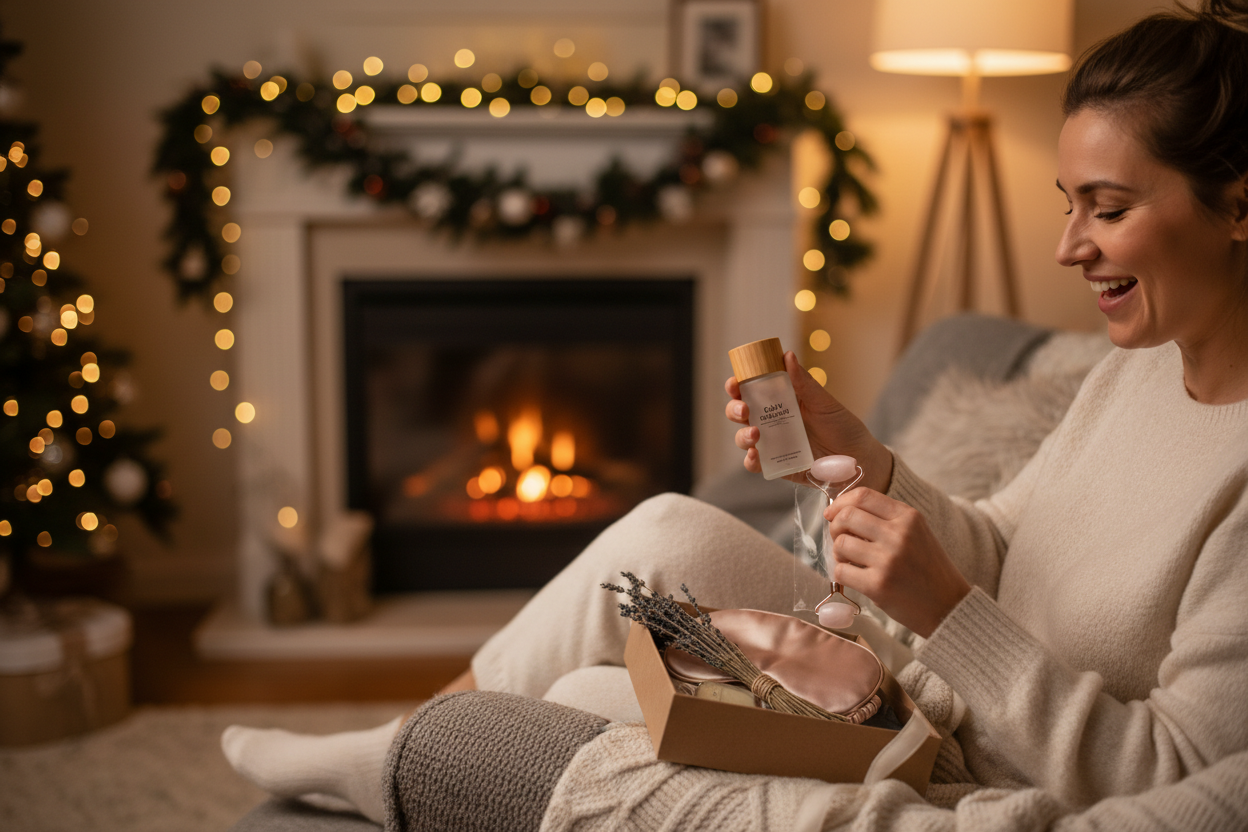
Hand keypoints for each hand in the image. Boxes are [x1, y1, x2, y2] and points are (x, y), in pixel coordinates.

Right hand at [724, 351, 892, 491]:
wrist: (858, 459)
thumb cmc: (843, 427)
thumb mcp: (824, 403)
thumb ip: (804, 382)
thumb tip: (787, 355)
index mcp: (780, 401)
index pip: (751, 390)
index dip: (737, 385)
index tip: (735, 383)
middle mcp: (771, 422)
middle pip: (740, 413)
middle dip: (734, 409)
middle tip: (744, 410)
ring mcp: (772, 444)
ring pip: (743, 438)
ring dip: (742, 435)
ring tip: (755, 434)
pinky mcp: (776, 465)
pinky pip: (754, 464)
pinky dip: (750, 460)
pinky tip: (756, 455)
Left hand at [824, 488, 970, 638]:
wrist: (949, 606)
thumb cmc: (927, 568)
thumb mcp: (916, 533)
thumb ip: (885, 519)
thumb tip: (841, 511)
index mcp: (909, 517)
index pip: (863, 496)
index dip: (841, 502)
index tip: (832, 513)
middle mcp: (899, 534)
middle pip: (846, 516)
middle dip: (835, 527)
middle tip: (840, 539)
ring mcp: (888, 560)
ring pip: (841, 544)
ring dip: (838, 553)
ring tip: (851, 561)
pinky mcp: (878, 585)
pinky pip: (841, 571)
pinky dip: (842, 574)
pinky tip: (855, 577)